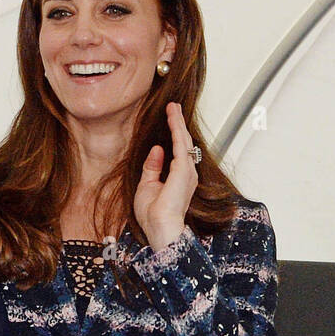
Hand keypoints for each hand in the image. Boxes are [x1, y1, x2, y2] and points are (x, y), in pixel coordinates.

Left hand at [133, 101, 197, 250]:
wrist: (160, 228)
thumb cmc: (153, 215)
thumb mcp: (147, 186)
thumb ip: (152, 167)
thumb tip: (157, 148)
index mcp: (178, 179)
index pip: (177, 153)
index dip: (174, 136)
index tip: (169, 122)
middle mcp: (187, 174)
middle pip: (183, 143)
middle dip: (178, 125)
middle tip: (173, 108)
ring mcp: (187, 171)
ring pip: (183, 140)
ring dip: (177, 122)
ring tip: (173, 107)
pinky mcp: (183, 169)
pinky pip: (179, 142)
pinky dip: (176, 127)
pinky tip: (172, 115)